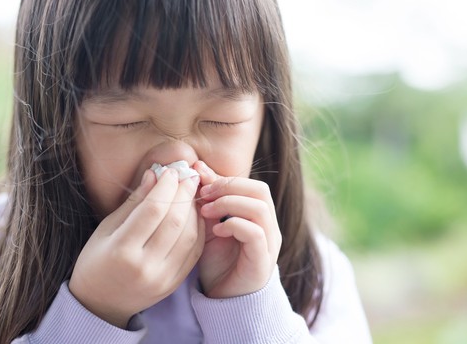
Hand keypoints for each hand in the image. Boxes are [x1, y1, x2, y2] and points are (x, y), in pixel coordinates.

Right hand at [69, 169, 202, 327]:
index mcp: (122, 251)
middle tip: (187, 175)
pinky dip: (198, 229)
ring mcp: (163, 278)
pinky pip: (194, 251)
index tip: (170, 171)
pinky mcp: (174, 283)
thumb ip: (133, 202)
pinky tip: (195, 214)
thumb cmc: (97, 261)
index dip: (166, 187)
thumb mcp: (106, 228)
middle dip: (184, 194)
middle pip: (175, 222)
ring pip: (189, 236)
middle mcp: (145, 266)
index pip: (153, 211)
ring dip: (194, 210)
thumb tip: (153, 175)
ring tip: (191, 192)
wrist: (99, 304)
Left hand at [193, 161, 281, 298]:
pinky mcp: (262, 260)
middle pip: (260, 190)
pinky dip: (234, 225)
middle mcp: (269, 227)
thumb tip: (196, 166)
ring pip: (260, 208)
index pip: (251, 184)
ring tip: (206, 212)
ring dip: (229, 204)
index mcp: (259, 216)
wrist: (224, 300)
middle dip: (229, 187)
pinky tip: (216, 230)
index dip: (225, 179)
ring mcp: (269, 244)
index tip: (199, 182)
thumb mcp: (209, 224)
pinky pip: (255, 233)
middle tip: (203, 194)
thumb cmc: (218, 262)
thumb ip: (208, 198)